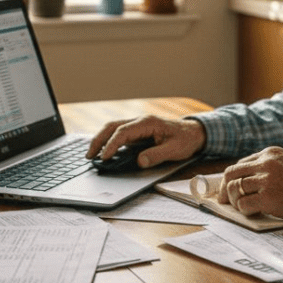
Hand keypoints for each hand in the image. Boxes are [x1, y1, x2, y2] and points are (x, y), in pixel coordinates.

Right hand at [87, 115, 205, 168]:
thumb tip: (140, 161)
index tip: (104, 157)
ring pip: (113, 128)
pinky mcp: (137, 132)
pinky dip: (108, 141)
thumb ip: (157, 155)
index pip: (123, 131)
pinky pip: (118, 133)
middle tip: (89, 156)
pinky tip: (103, 151)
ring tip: (91, 155)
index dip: (112, 144)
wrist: (193, 132)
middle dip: (98, 140)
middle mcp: (140, 121)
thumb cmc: (185, 139)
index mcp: (148, 123)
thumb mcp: (175, 150)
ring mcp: (137, 125)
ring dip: (100, 139)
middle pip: (112, 126)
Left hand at [218, 147, 282, 223]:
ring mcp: (267, 180)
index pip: (240, 164)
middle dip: (224, 189)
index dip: (231, 179)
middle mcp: (266, 163)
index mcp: (270, 153)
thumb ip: (272, 167)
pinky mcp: (269, 198)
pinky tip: (254, 213)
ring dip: (235, 202)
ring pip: (234, 189)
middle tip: (224, 202)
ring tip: (244, 209)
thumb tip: (249, 180)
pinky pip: (243, 204)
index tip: (228, 190)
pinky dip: (244, 211)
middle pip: (231, 174)